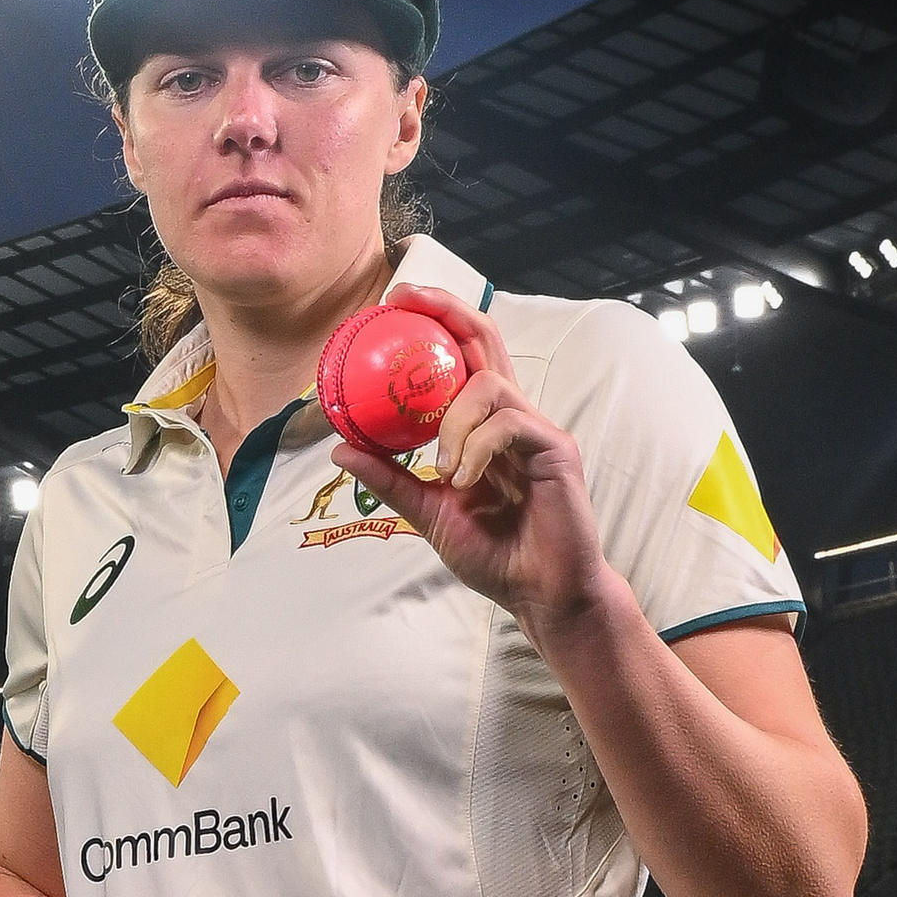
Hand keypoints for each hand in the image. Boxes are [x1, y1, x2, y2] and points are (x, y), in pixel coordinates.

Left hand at [336, 310, 619, 653]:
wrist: (540, 593)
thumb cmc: (495, 555)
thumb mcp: (428, 512)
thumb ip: (391, 478)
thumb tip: (340, 447)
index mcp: (485, 425)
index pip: (462, 356)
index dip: (435, 320)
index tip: (393, 303)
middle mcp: (512, 415)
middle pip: (485, 339)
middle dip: (446, 311)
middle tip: (405, 303)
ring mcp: (536, 429)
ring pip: (488, 386)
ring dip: (453, 423)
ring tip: (442, 470)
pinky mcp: (556, 449)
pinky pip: (507, 425)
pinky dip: (476, 449)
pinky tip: (465, 482)